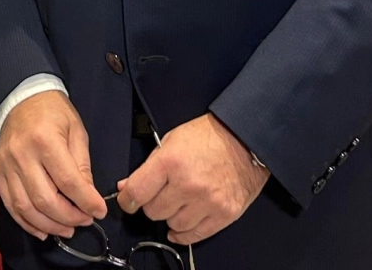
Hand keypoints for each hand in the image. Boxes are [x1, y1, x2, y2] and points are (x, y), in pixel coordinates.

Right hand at [0, 90, 107, 240]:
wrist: (22, 97)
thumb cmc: (52, 111)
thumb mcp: (76, 131)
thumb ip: (82, 166)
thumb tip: (88, 197)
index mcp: (44, 140)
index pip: (67, 181)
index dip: (86, 201)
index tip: (99, 210)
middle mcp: (22, 154)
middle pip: (45, 199)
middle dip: (69, 217)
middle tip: (84, 220)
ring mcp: (7, 164)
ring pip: (26, 207)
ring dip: (49, 224)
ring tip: (67, 228)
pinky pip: (10, 205)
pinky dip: (27, 222)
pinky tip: (43, 229)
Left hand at [117, 113, 267, 245]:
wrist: (244, 140)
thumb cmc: (208, 137)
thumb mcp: (170, 141)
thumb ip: (148, 167)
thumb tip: (127, 187)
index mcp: (171, 162)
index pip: (137, 192)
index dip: (127, 199)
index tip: (127, 201)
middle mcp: (188, 184)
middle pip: (154, 212)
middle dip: (152, 204)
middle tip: (159, 195)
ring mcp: (207, 202)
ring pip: (173, 225)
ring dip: (171, 217)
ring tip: (177, 202)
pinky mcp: (224, 214)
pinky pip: (196, 235)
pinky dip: (184, 234)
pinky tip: (180, 226)